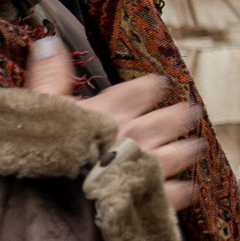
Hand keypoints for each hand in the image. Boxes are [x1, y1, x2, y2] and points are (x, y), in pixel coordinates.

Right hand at [27, 36, 204, 210]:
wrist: (56, 199)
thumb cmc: (45, 153)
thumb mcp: (41, 108)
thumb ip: (50, 75)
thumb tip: (49, 41)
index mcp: (109, 112)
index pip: (135, 93)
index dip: (149, 87)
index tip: (160, 83)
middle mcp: (133, 135)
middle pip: (163, 121)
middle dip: (177, 115)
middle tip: (191, 111)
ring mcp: (145, 165)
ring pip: (175, 154)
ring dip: (186, 149)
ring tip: (198, 145)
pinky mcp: (149, 195)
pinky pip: (171, 193)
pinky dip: (181, 190)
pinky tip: (189, 189)